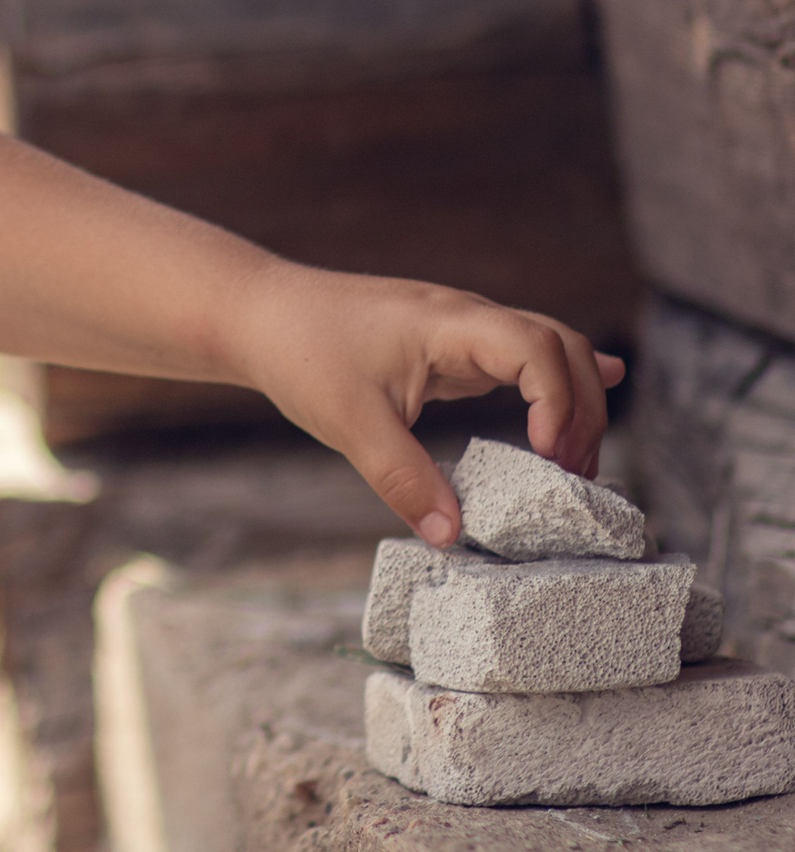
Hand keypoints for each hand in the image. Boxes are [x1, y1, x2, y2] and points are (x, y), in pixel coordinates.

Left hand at [226, 262, 624, 547]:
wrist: (256, 314)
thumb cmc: (299, 354)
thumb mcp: (349, 424)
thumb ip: (403, 479)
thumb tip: (451, 537)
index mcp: (448, 323)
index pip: (537, 348)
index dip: (560, 401)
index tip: (550, 457)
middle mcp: (465, 318)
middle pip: (560, 346)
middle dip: (582, 408)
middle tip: (574, 477)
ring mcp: (458, 330)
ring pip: (545, 349)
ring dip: (571, 399)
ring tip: (574, 465)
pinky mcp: (446, 347)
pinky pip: (516, 359)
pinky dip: (553, 382)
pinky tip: (594, 388)